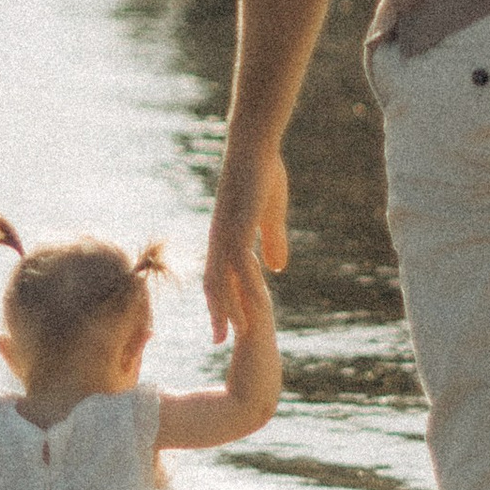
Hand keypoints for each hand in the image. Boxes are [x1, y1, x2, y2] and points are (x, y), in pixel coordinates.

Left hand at [203, 144, 286, 342]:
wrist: (253, 147)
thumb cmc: (262, 175)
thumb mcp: (270, 217)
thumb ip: (272, 242)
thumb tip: (276, 268)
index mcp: (225, 238)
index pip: (219, 278)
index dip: (220, 303)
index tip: (223, 328)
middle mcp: (220, 239)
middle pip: (213, 285)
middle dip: (217, 314)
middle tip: (218, 342)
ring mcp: (227, 233)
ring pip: (223, 278)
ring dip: (228, 306)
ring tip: (233, 332)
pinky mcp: (239, 225)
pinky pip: (241, 261)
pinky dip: (247, 282)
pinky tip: (256, 300)